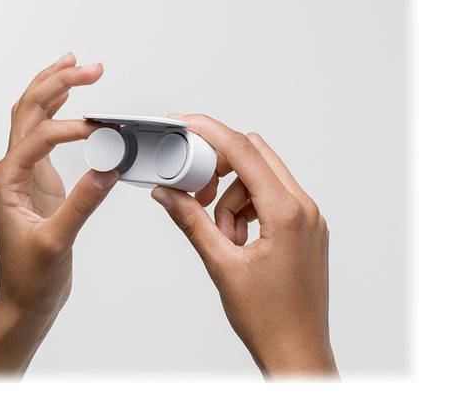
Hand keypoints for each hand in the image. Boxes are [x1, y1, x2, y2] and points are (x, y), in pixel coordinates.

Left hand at [0, 53, 117, 378]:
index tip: (105, 131)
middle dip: (57, 83)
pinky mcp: (38, 178)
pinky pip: (44, 134)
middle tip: (89, 67)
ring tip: (76, 66)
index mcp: (6, 179)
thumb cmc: (30, 277)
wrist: (24, 298)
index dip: (73, 127)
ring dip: (54, 88)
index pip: (40, 136)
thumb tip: (108, 168)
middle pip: (28, 109)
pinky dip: (57, 111)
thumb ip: (81, 205)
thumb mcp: (56, 242)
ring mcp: (23, 171)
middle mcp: (10, 169)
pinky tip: (69, 100)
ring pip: (31, 115)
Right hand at [151, 114, 337, 378]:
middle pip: (255, 156)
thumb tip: (165, 194)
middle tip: (196, 190)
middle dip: (220, 168)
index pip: (244, 151)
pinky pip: (269, 200)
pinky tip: (236, 243)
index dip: (210, 131)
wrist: (297, 352)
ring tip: (224, 240)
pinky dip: (245, 212)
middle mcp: (304, 208)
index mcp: (287, 213)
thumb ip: (190, 222)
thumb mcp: (220, 265)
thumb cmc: (268, 319)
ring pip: (259, 180)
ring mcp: (308, 218)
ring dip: (231, 200)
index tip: (185, 123)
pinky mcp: (304, 229)